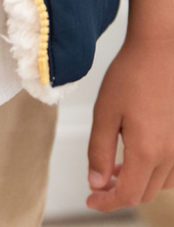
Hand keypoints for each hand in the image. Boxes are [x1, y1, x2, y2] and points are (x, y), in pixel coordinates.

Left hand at [87, 35, 173, 210]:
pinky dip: (152, 172)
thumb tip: (96, 182)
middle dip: (118, 194)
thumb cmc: (131, 77)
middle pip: (143, 193)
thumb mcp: (104, 112)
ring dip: (136, 183)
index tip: (90, 200)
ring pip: (159, 184)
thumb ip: (99, 150)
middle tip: (96, 184)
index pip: (127, 194)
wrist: (159, 54)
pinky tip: (135, 157)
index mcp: (148, 151)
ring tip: (112, 169)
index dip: (106, 203)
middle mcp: (171, 156)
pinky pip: (172, 170)